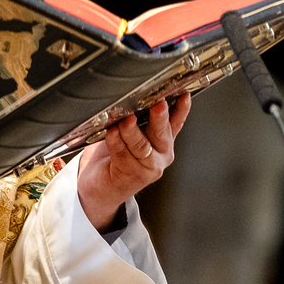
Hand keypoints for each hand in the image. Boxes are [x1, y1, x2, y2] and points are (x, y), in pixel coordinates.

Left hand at [77, 93, 191, 231]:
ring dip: (132, 131)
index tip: (183, 95)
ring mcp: (148, 168)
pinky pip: (123, 155)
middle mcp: (160, 155)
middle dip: (160, 117)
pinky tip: (111, 133)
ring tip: (126, 120)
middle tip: (158, 104)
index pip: (176, 122)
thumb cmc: (114, 156)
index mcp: (163, 141)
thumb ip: (135, 118)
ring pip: (142, 146)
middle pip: (162, 133)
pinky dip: (116, 142)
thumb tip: (131, 97)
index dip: (182, 109)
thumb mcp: (129, 132)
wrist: (100, 188)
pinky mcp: (132, 176)